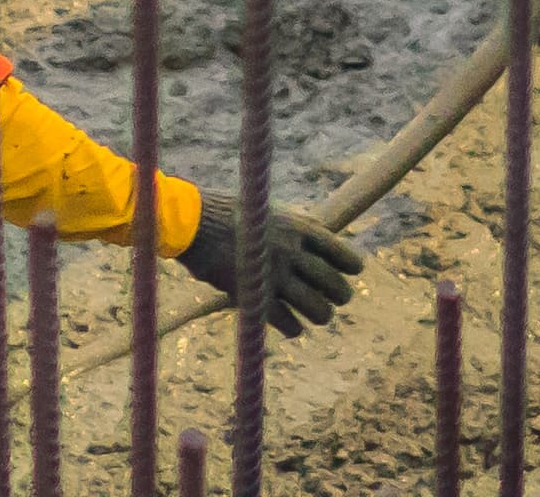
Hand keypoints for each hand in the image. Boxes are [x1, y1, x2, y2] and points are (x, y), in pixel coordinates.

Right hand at [175, 201, 365, 336]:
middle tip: (331, 299)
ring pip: (319, 310)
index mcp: (299, 228)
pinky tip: (289, 324)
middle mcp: (291, 252)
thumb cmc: (229, 213)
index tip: (347, 273)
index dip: (350, 268)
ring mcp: (274, 275)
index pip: (345, 256)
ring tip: (314, 314)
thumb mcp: (271, 211)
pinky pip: (289, 323)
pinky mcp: (255, 296)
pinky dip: (294, 328)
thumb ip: (299, 228)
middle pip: (336, 287)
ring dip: (320, 315)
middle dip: (339, 297)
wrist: (189, 222)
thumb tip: (327, 243)